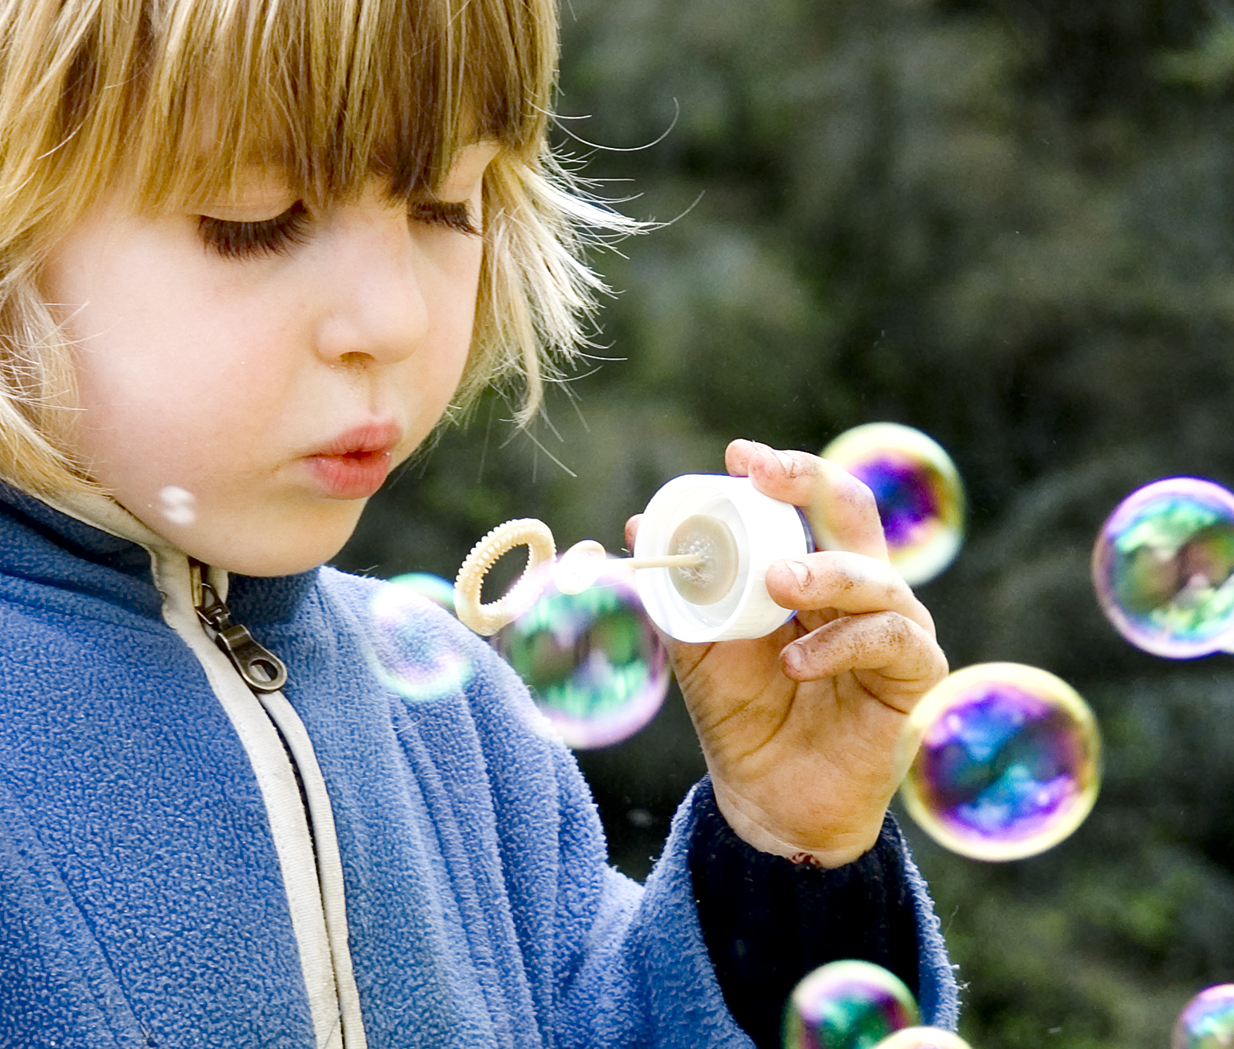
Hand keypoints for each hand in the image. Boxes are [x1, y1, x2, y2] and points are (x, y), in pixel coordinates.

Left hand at [625, 439, 947, 866]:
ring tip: (776, 584)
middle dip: (810, 483)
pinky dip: (840, 642)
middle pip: (854, 511)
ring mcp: (894, 629)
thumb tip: (636, 528)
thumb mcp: (701, 648)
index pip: (810, 503)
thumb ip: (680, 594)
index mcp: (814, 573)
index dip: (783, 472)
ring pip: (874, 576)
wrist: (769, 803)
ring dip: (823, 572)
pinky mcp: (915, 675)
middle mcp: (860, 590)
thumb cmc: (743, 718)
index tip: (739, 457)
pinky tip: (797, 663)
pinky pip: (890, 638)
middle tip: (763, 477)